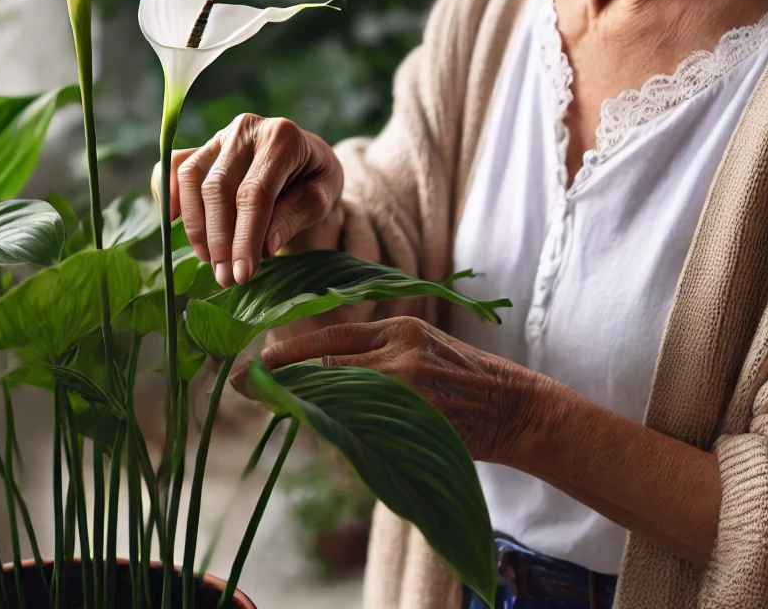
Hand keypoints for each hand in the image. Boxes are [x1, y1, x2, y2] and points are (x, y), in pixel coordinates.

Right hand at [170, 114, 343, 286]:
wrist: (306, 156)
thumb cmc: (315, 178)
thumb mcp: (322, 197)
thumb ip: (294, 216)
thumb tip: (263, 248)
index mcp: (282, 138)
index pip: (255, 194)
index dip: (244, 237)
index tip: (242, 274)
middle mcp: (247, 129)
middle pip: (218, 188)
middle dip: (219, 239)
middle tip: (225, 278)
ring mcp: (221, 135)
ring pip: (192, 179)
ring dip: (196, 226)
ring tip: (211, 261)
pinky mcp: (205, 146)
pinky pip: (176, 167)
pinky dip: (172, 194)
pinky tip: (176, 223)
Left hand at [242, 317, 552, 464]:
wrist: (517, 406)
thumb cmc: (464, 384)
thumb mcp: (421, 350)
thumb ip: (376, 357)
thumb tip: (317, 374)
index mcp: (397, 327)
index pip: (330, 337)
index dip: (289, 352)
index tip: (256, 365)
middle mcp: (398, 348)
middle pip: (325, 366)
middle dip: (286, 382)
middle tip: (250, 391)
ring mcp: (407, 381)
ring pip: (339, 397)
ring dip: (310, 410)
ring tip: (283, 414)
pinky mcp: (416, 413)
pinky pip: (362, 426)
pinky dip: (343, 435)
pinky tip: (330, 439)